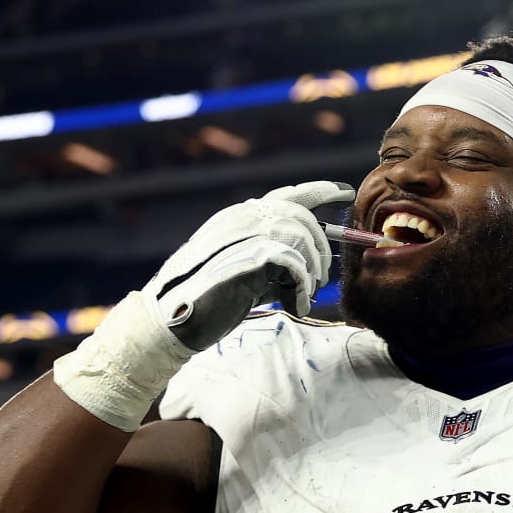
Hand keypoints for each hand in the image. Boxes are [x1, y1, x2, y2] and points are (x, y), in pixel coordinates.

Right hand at [143, 180, 354, 350]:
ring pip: (299, 236)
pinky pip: (292, 264)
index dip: (320, 191)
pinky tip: (295, 306)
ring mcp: (241, 235)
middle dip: (319, 247)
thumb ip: (271, 259)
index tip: (344, 191)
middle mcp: (241, 218)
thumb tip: (306, 265)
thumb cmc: (206, 299)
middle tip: (321, 277)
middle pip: (301, 215)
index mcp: (239, 217)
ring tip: (303, 294)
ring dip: (311, 269)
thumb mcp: (244, 271)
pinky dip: (301, 287)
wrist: (168, 320)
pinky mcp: (245, 259)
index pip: (288, 194)